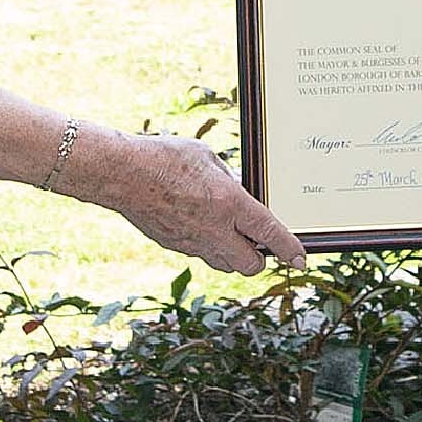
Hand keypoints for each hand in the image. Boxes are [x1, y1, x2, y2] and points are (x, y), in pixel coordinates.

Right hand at [90, 128, 307, 274]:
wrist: (121, 173)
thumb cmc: (164, 157)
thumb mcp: (207, 158)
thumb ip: (228, 179)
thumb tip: (241, 192)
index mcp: (228, 202)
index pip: (270, 234)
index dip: (290, 250)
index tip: (300, 260)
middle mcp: (213, 228)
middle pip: (250, 264)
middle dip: (259, 257)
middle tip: (256, 240)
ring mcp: (192, 241)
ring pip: (225, 264)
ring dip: (234, 255)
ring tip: (228, 233)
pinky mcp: (174, 245)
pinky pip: (200, 255)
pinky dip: (208, 247)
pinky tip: (199, 225)